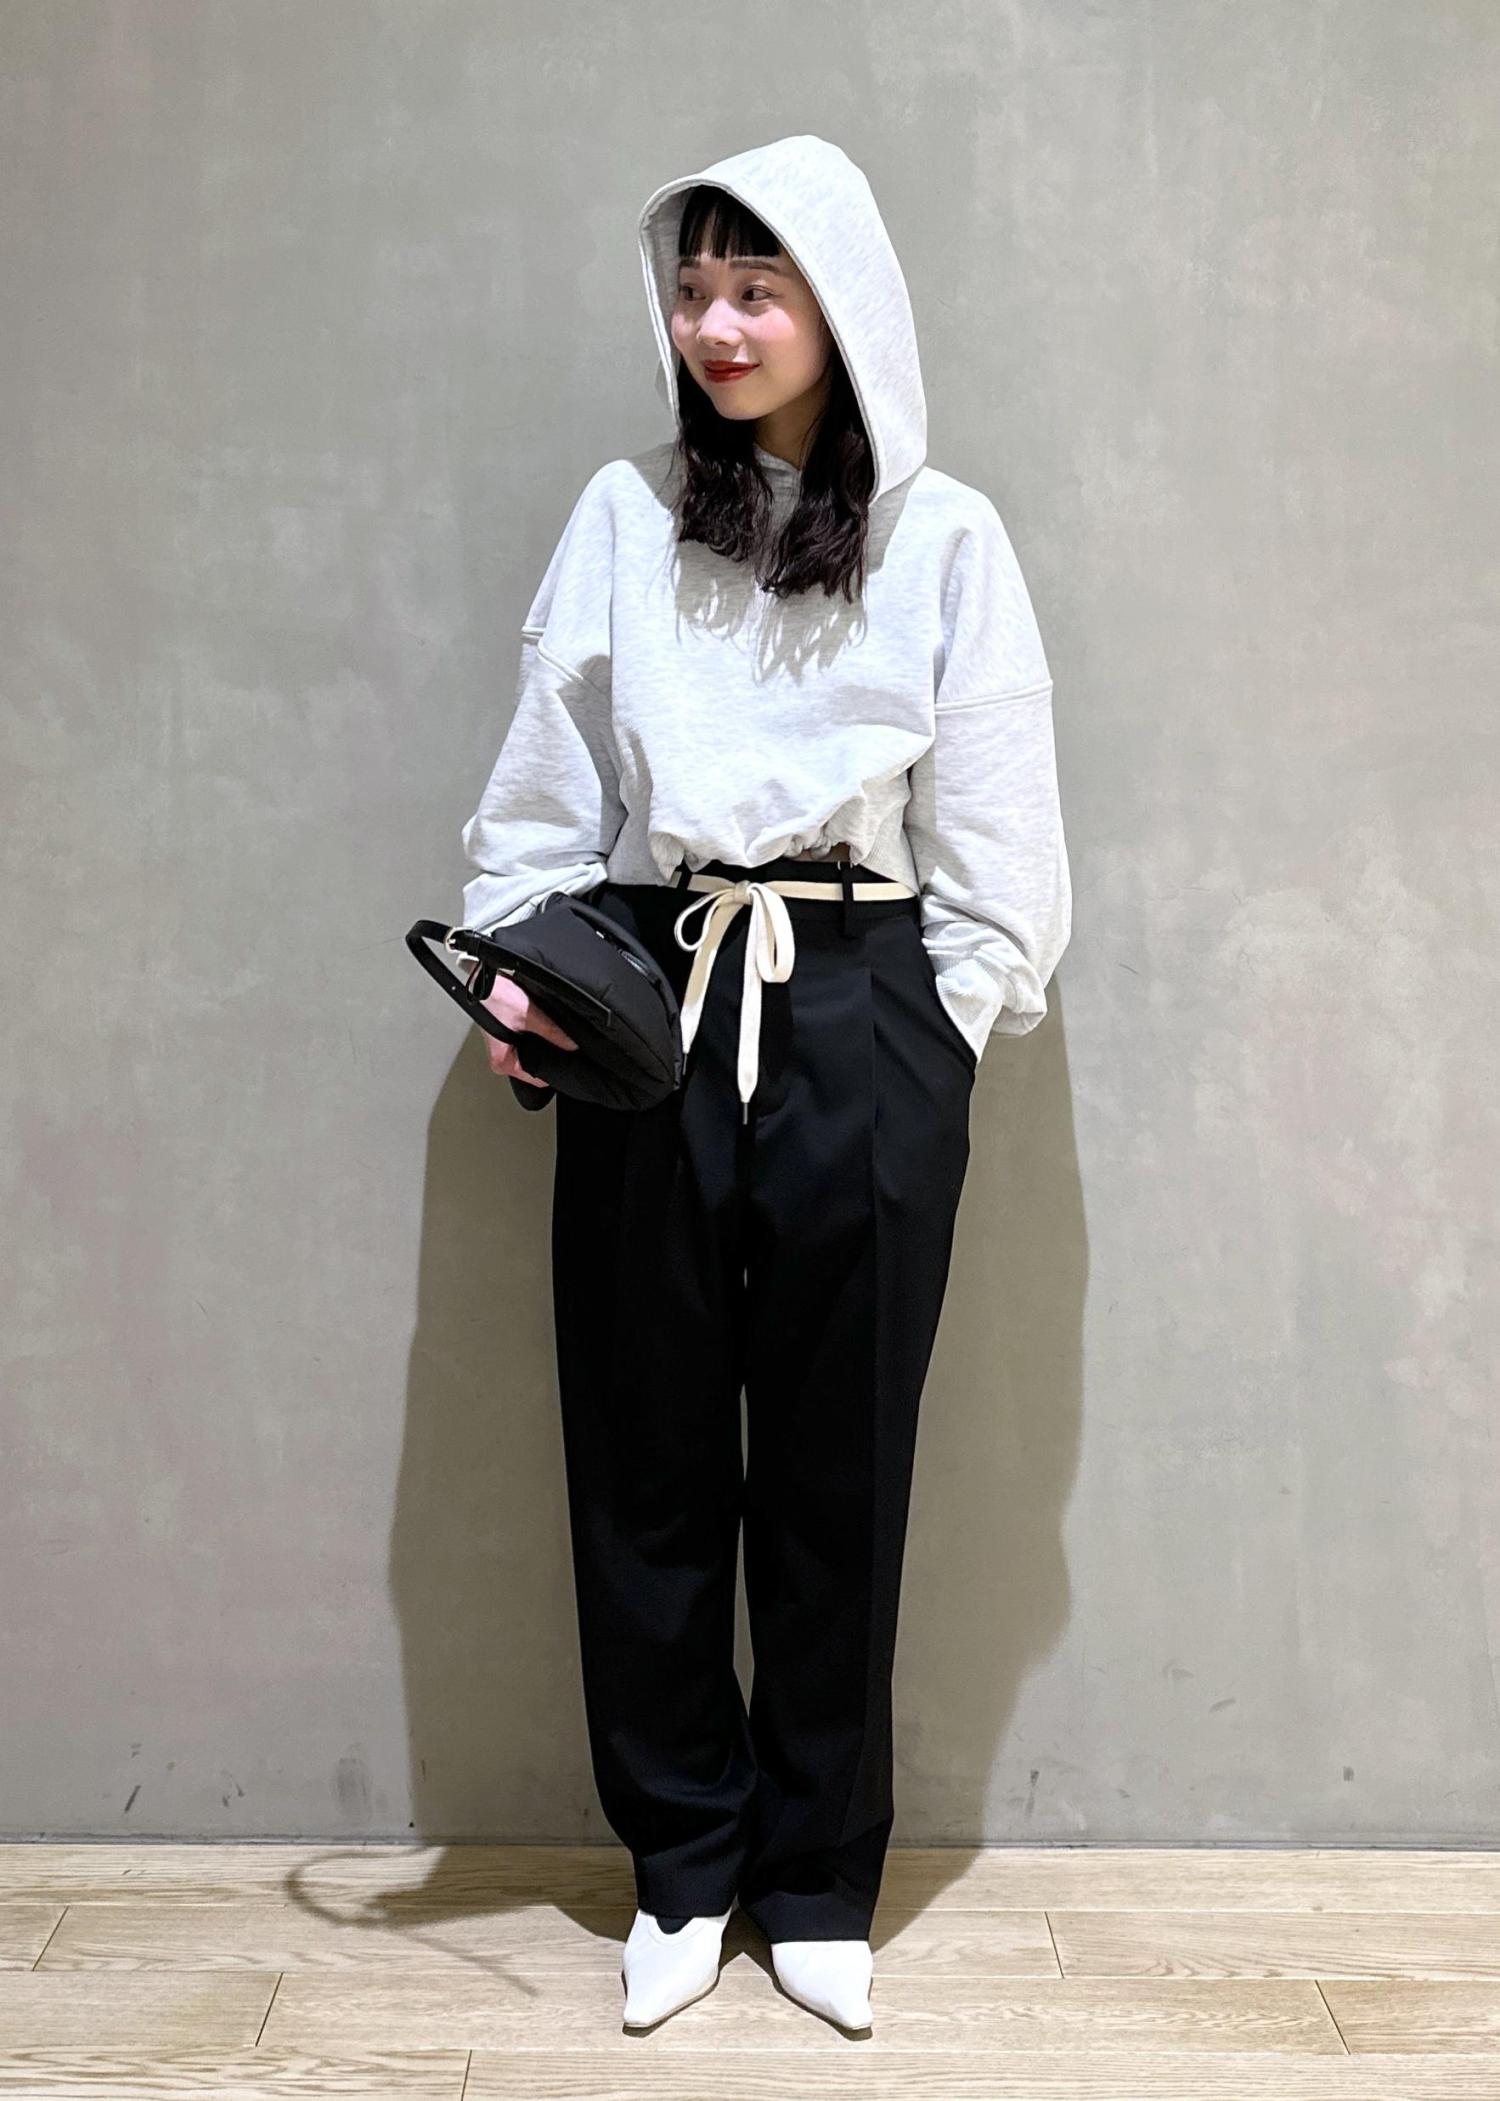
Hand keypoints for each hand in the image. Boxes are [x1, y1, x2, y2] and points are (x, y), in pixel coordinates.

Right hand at [465, 959, 577, 1085]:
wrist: (482, 980)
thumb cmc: (492, 998)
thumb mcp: (528, 1015)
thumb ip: (552, 1031)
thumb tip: (571, 1044)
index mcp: (503, 1062)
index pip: (536, 1079)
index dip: (554, 1071)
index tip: (569, 1064)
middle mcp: (503, 1058)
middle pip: (536, 1066)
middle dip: (550, 1056)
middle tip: (565, 1047)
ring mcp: (506, 1047)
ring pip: (534, 1053)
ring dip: (544, 1044)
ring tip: (554, 1035)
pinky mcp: (509, 1035)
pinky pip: (530, 1042)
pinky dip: (538, 1035)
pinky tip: (545, 1027)